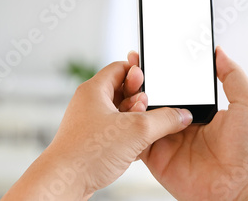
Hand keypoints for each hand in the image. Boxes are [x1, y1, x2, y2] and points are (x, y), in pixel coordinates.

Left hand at [2, 60, 191, 199]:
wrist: (65, 180)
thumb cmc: (89, 151)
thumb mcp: (136, 131)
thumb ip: (164, 120)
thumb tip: (182, 115)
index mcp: (94, 90)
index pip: (120, 68)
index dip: (139, 73)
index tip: (154, 82)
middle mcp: (89, 102)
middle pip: (121, 90)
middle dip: (140, 99)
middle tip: (148, 109)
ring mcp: (89, 122)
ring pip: (120, 112)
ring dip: (135, 119)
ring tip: (143, 130)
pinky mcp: (91, 140)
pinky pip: (115, 130)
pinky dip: (128, 134)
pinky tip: (137, 146)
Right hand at [124, 47, 247, 200]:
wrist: (241, 189)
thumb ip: (232, 75)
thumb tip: (218, 51)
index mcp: (194, 109)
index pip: (170, 85)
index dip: (157, 70)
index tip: (145, 56)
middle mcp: (175, 122)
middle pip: (150, 97)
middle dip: (139, 81)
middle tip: (134, 66)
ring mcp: (163, 139)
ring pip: (138, 115)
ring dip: (132, 99)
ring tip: (134, 87)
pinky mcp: (153, 156)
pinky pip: (135, 138)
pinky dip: (128, 126)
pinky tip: (128, 111)